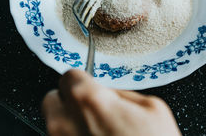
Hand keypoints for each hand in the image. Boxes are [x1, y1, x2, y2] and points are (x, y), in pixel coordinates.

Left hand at [42, 70, 181, 135]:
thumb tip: (108, 93)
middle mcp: (65, 123)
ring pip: (54, 124)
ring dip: (70, 124)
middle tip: (91, 110)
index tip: (89, 86)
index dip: (82, 80)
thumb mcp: (153, 108)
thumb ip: (122, 94)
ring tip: (96, 134)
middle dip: (69, 101)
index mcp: (89, 101)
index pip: (69, 75)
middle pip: (52, 98)